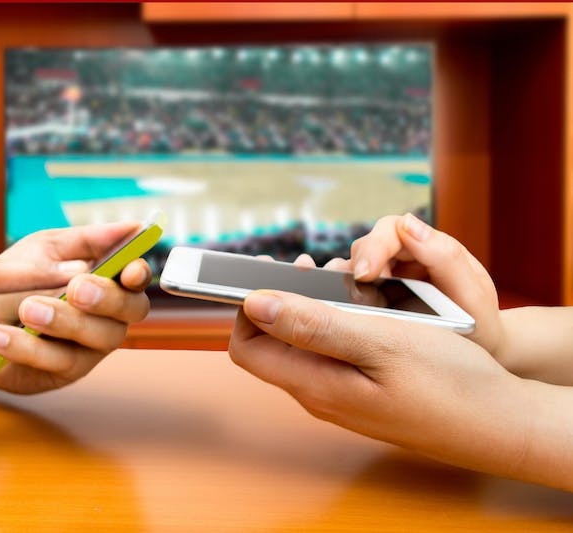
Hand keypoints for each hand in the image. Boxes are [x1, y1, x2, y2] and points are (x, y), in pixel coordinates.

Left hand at [0, 222, 151, 393]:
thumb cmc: (16, 277)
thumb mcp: (45, 248)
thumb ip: (85, 240)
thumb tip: (131, 228)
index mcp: (108, 280)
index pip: (137, 278)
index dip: (140, 274)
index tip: (129, 270)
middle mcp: (109, 316)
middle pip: (131, 311)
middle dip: (107, 299)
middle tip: (76, 289)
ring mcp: (90, 348)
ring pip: (97, 337)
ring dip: (64, 321)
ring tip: (26, 307)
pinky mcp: (62, 373)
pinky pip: (55, 361)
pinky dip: (25, 346)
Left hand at [229, 289, 544, 485]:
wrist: (499, 423)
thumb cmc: (447, 382)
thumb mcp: (380, 343)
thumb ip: (313, 326)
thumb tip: (254, 304)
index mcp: (315, 384)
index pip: (246, 347)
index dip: (248, 307)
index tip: (271, 274)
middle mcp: (319, 394)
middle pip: (273, 343)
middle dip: (285, 300)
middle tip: (316, 269)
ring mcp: (341, 396)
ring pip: (305, 344)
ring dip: (315, 308)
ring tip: (346, 282)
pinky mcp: (362, 392)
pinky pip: (333, 352)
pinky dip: (339, 323)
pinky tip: (368, 307)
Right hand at [325, 213, 502, 354]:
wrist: (481, 352)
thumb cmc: (478, 320)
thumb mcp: (472, 291)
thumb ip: (445, 256)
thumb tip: (408, 224)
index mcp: (427, 246)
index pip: (391, 230)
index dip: (373, 248)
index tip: (366, 273)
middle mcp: (401, 257)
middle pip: (364, 247)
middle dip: (356, 267)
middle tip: (355, 296)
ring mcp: (383, 278)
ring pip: (350, 268)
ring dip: (343, 283)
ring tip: (343, 304)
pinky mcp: (371, 299)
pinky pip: (347, 291)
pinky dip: (337, 297)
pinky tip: (336, 312)